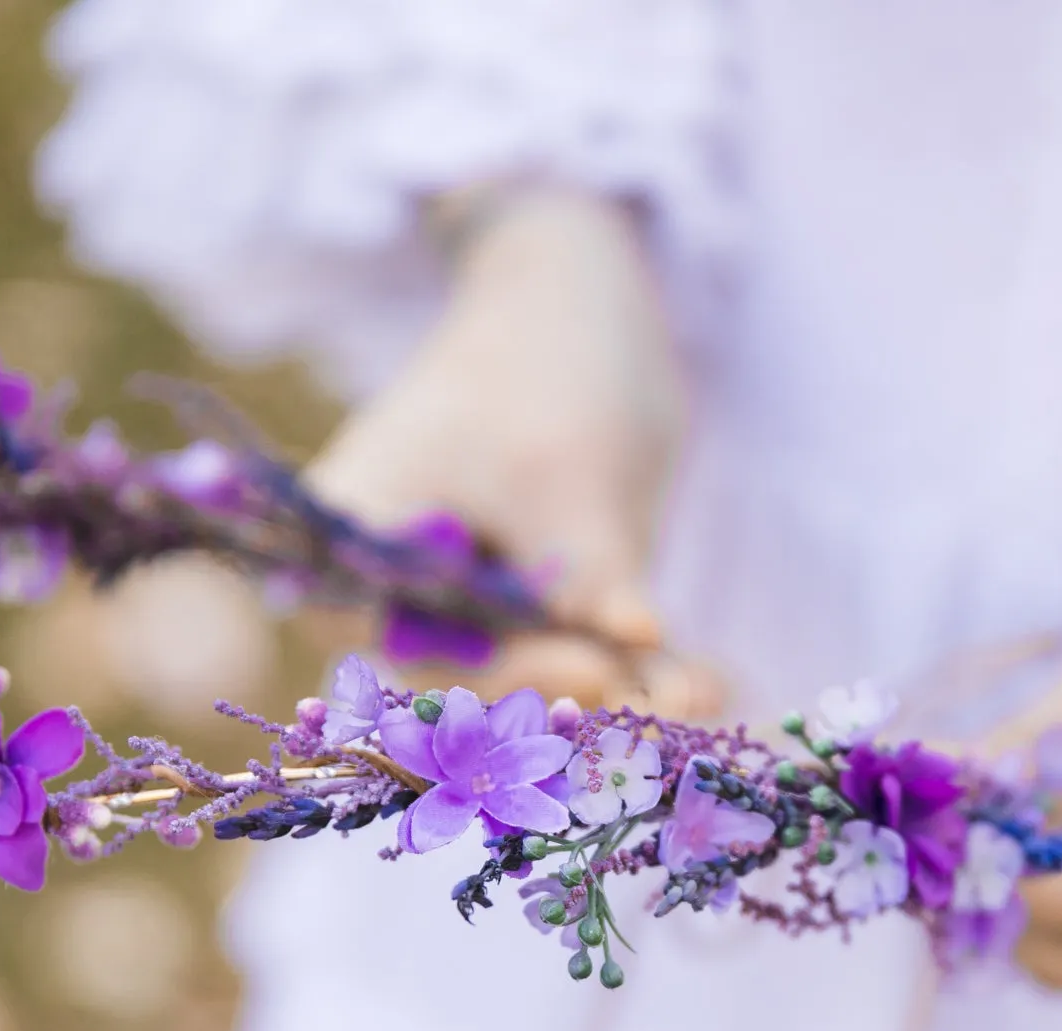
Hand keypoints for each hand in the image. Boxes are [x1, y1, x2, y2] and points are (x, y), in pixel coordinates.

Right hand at [302, 185, 719, 715]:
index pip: (392, 640)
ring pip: (535, 669)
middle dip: (567, 686)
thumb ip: (587, 574)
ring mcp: (464, 599)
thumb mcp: (565, 471)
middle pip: (464, 670)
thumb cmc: (539, 365)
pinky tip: (710, 684)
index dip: (486, 671)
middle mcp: (391, 585)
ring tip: (702, 693)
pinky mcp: (536, 606)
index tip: (588, 670)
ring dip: (621, 687)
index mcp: (351, 538)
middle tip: (653, 692)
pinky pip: (582, 652)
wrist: (575, 305)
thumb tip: (635, 646)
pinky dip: (640, 664)